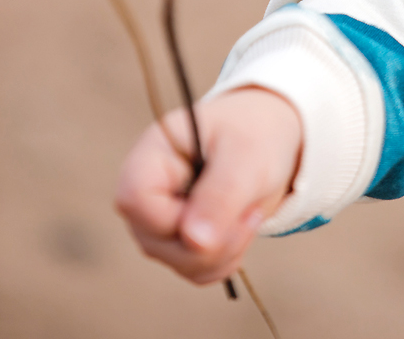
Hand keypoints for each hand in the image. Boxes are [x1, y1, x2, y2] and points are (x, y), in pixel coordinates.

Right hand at [115, 87, 301, 283]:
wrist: (269, 136)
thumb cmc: (254, 132)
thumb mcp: (247, 155)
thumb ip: (221, 194)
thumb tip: (195, 242)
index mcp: (153, 153)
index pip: (134, 200)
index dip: (174, 217)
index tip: (221, 203)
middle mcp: (148, 189)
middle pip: (156, 242)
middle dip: (212, 240)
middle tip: (251, 211)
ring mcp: (161, 219)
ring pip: (178, 262)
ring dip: (224, 250)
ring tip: (250, 213)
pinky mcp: (180, 240)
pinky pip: (196, 270)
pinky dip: (226, 259)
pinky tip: (243, 227)